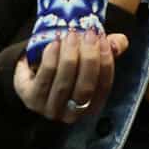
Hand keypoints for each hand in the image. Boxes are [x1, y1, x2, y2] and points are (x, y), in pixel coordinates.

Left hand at [15, 29, 129, 123]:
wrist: (34, 71)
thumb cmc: (67, 66)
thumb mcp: (89, 57)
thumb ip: (109, 48)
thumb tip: (117, 43)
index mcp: (91, 106)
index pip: (104, 87)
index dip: (106, 63)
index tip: (104, 41)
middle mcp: (71, 114)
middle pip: (84, 88)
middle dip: (89, 58)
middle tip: (88, 34)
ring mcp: (49, 109)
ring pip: (64, 83)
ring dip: (70, 56)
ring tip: (72, 35)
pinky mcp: (31, 99)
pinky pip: (44, 78)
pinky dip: (51, 57)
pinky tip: (55, 42)